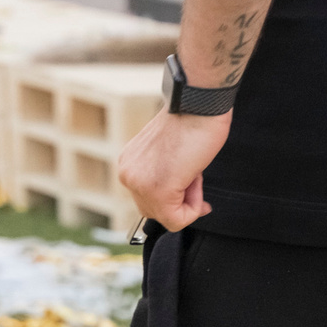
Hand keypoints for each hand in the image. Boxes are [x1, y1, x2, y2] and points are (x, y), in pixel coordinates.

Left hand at [117, 109, 227, 230]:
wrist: (199, 105)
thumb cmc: (192, 123)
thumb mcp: (167, 154)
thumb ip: (161, 175)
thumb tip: (175, 199)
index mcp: (128, 164)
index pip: (148, 199)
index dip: (175, 195)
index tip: (190, 183)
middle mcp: (128, 174)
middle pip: (155, 211)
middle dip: (180, 200)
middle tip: (194, 177)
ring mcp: (139, 183)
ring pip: (168, 218)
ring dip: (189, 201)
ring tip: (194, 173)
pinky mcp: (157, 190)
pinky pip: (177, 220)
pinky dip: (194, 208)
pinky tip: (196, 180)